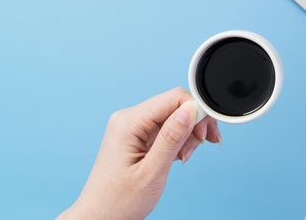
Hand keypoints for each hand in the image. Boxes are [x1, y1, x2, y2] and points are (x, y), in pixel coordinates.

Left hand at [58, 88, 220, 219]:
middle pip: (174, 105)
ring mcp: (131, 127)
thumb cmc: (119, 201)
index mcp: (129, 122)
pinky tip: (178, 156)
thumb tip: (191, 109)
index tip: (206, 135)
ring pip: (172, 117)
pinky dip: (177, 141)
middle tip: (199, 148)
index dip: (196, 112)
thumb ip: (173, 137)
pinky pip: (164, 128)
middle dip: (193, 125)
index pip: (173, 98)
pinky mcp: (135, 136)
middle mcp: (128, 118)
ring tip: (184, 157)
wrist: (99, 218)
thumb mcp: (153, 171)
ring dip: (186, 135)